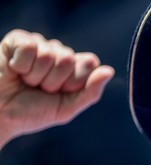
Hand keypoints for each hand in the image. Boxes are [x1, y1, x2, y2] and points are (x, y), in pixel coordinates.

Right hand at [0, 29, 113, 147]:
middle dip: (54, 81)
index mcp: (75, 70)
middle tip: (40, 89)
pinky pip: (29, 46)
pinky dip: (21, 65)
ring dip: (36, 75)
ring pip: (50, 53)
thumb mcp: (66, 109)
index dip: (75, 81)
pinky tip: (15, 70)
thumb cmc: (32, 113)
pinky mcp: (19, 40)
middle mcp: (59, 54)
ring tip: (27, 82)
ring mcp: (40, 45)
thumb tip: (109, 71)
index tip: (61, 93)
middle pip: (70, 59)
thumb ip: (90, 92)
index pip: (90, 63)